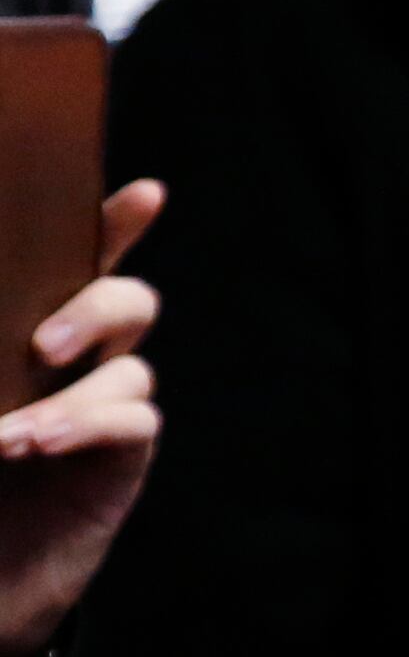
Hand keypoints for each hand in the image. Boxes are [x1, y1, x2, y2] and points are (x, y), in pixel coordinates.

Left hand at [0, 180, 165, 656]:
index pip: (78, 264)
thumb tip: (17, 346)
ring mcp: (101, 411)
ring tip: (14, 438)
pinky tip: (39, 447)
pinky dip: (90, 426)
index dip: (117, 225)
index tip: (146, 194)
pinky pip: (136, 421)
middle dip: (99, 307)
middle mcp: (74, 364)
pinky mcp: (119, 462)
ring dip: (76, 396)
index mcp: (23, 333)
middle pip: (127, 301)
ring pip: (134, 366)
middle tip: (44, 347)